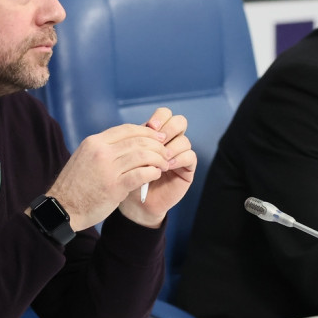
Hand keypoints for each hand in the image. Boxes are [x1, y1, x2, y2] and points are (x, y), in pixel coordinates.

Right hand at [44, 108, 193, 229]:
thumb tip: (126, 143)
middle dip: (157, 145)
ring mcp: (108, 169)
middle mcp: (101, 152)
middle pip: (138, 140)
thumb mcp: (84, 158)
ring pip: (143, 155)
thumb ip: (103, 149)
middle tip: (165, 152)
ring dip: (158, 159)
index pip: (127, 129)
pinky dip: (153, 172)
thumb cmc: (76, 186)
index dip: (147, 131)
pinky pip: (142, 174)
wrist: (63, 209)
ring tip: (163, 164)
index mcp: (94, 142)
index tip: (158, 137)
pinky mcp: (114, 187)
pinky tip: (156, 175)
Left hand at [118, 108, 196, 226]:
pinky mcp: (187, 169)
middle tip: (159, 139)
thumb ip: (136, 140)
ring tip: (160, 158)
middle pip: (180, 121)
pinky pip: (190, 156)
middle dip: (169, 128)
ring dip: (172, 146)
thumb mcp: (128, 156)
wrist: (135, 203)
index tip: (149, 126)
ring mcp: (179, 154)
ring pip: (185, 140)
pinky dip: (179, 159)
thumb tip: (146, 127)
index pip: (165, 114)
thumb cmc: (128, 178)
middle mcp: (170, 142)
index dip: (160, 117)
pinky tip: (167, 166)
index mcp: (156, 134)